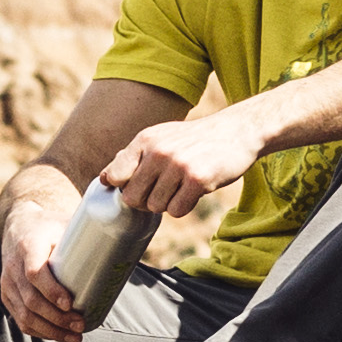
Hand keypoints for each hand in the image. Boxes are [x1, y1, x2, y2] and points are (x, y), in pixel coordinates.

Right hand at [0, 166, 95, 341]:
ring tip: (75, 336)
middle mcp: (12, 266)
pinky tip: (59, 336)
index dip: (52, 291)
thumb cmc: (51, 227)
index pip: (34, 272)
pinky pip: (21, 321)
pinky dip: (41, 332)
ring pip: (25, 315)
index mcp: (27, 244)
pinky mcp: (8, 296)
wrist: (19, 226)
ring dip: (51, 330)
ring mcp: (7, 284)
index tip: (70, 303)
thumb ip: (90, 235)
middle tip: (81, 324)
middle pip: (31, 300)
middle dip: (57, 318)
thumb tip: (130, 248)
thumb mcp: (66, 224)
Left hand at [101, 104, 262, 221]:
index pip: (115, 176)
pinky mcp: (198, 179)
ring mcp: (178, 165)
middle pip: (132, 198)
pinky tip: (194, 190)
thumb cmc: (194, 140)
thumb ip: (132, 156)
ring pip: (155, 207)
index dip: (124, 187)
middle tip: (164, 190)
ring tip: (182, 186)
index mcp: (145, 140)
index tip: (138, 186)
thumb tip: (105, 178)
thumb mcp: (161, 138)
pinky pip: (177, 210)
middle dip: (146, 200)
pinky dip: (185, 206)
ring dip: (168, 203)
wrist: (237, 131)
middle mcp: (158, 151)